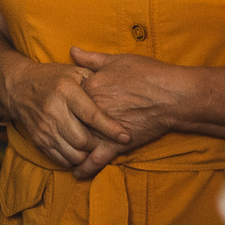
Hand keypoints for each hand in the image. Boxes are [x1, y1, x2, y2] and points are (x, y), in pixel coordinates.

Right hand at [1, 59, 128, 172]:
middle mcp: (53, 111)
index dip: (110, 128)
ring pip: (73, 154)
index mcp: (65, 91)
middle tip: (106, 142)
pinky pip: (60, 159)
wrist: (18, 87)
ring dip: (87, 155)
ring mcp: (44, 128)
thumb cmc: (52, 78)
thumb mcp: (74, 72)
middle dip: (98, 145)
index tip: (125, 136)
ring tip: (93, 147)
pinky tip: (79, 151)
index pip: (92, 115)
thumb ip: (96, 81)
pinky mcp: (38, 139)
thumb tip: (118, 94)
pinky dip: (74, 160)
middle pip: (82, 140)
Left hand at [67, 48, 194, 171]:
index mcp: (89, 88)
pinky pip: (97, 159)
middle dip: (61, 127)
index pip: (67, 98)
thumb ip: (92, 58)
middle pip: (68, 121)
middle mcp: (92, 109)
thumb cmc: (148, 74)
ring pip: (78, 141)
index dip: (63, 104)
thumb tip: (72, 50)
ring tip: (61, 154)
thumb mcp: (117, 60)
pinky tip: (76, 173)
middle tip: (51, 133)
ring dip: (69, 149)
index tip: (55, 107)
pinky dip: (85, 167)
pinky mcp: (117, 143)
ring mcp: (103, 128)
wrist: (173, 94)